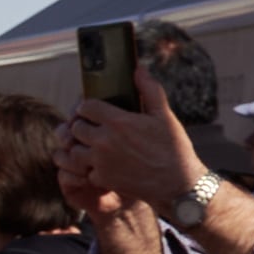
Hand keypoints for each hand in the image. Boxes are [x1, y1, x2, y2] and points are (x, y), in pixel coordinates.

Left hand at [60, 93, 200, 222]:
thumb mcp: (164, 115)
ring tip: (93, 146)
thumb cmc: (174, 148)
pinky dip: (90, 168)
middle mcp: (104, 141)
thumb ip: (149, 89)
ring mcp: (101, 162)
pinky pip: (84, 171)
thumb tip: (138, 69)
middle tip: (92, 127)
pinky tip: (101, 164)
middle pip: (76, 127)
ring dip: (81, 147)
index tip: (92, 110)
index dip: (87, 107)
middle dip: (82, 125)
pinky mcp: (102, 179)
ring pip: (74, 150)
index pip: (85, 107)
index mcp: (118, 122)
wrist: (178, 184)